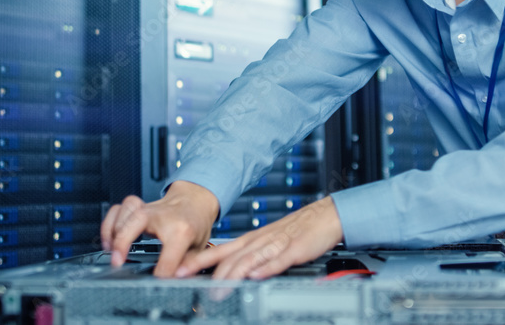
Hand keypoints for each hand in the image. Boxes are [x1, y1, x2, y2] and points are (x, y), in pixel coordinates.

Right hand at [100, 180, 218, 277]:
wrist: (195, 200)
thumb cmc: (195, 223)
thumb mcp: (198, 247)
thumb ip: (188, 265)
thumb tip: (177, 282)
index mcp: (181, 231)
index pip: (167, 260)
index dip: (160, 276)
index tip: (155, 284)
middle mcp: (162, 217)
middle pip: (136, 223)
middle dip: (122, 244)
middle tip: (117, 263)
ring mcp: (148, 209)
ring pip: (124, 213)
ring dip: (112, 233)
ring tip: (110, 252)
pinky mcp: (138, 207)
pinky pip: (117, 210)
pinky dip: (108, 224)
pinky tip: (108, 239)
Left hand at [175, 195, 342, 279]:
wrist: (325, 216)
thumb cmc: (298, 230)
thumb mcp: (269, 242)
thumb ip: (251, 257)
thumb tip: (232, 274)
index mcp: (252, 240)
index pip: (220, 251)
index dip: (198, 261)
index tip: (179, 270)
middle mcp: (260, 241)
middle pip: (231, 257)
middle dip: (209, 273)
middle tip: (191, 284)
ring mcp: (276, 244)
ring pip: (250, 259)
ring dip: (232, 275)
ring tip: (218, 289)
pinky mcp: (294, 249)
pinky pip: (278, 259)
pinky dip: (266, 268)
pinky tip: (257, 276)